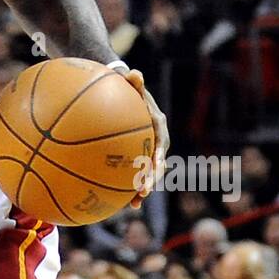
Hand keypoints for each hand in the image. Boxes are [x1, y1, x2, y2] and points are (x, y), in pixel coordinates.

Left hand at [120, 68, 168, 207]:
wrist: (121, 94)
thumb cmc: (124, 89)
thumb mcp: (129, 83)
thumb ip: (132, 82)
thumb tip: (134, 74)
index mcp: (157, 126)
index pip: (160, 143)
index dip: (158, 156)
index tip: (154, 166)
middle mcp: (155, 141)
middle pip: (156, 164)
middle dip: (151, 179)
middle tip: (143, 192)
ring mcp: (145, 151)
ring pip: (146, 173)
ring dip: (141, 189)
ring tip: (134, 204)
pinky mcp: (134, 157)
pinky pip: (132, 174)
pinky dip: (126, 188)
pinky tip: (118, 203)